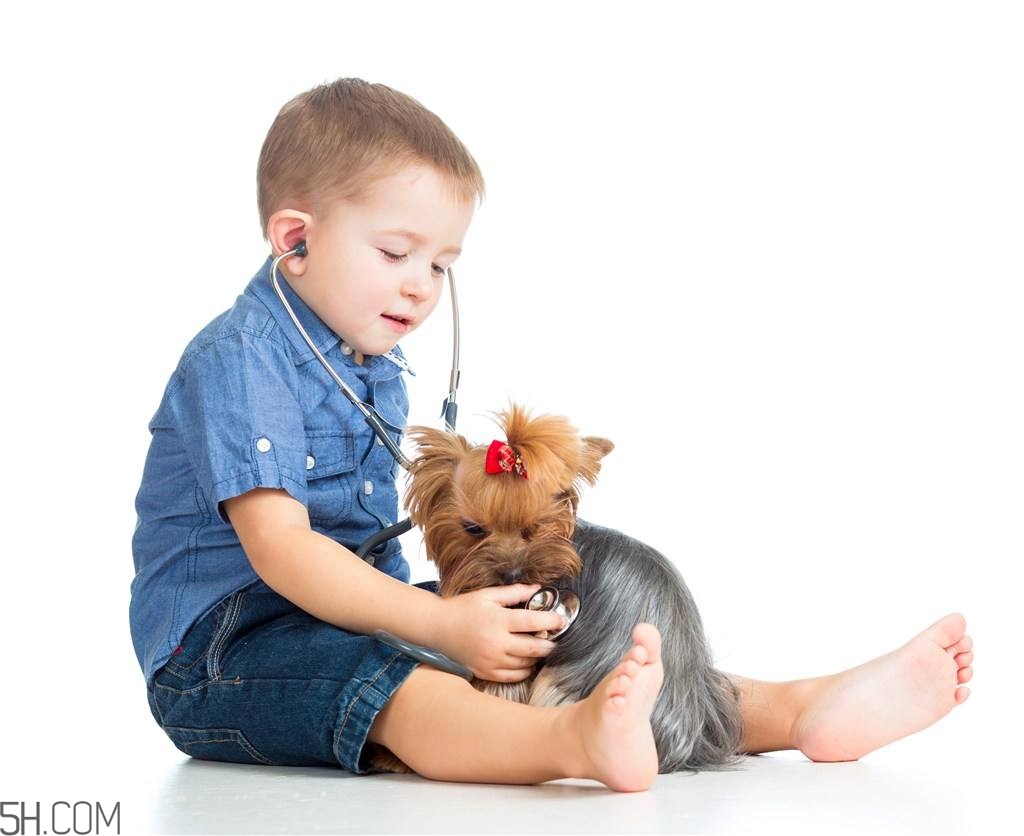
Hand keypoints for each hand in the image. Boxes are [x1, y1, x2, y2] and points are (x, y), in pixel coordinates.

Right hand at [435, 584, 566, 681]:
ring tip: (540, 647)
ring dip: (537, 656)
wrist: (437, 628)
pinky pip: (513, 676)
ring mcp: (491, 660)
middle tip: (554, 638)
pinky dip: (525, 669)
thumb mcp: (488, 595)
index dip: (551, 621)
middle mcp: (496, 643)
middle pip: (534, 648)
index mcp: (498, 620)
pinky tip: (526, 661)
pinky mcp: (485, 672)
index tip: (560, 620)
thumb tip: (538, 588)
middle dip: (549, 643)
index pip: (533, 622)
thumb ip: (514, 592)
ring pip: (526, 663)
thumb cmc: (463, 608)